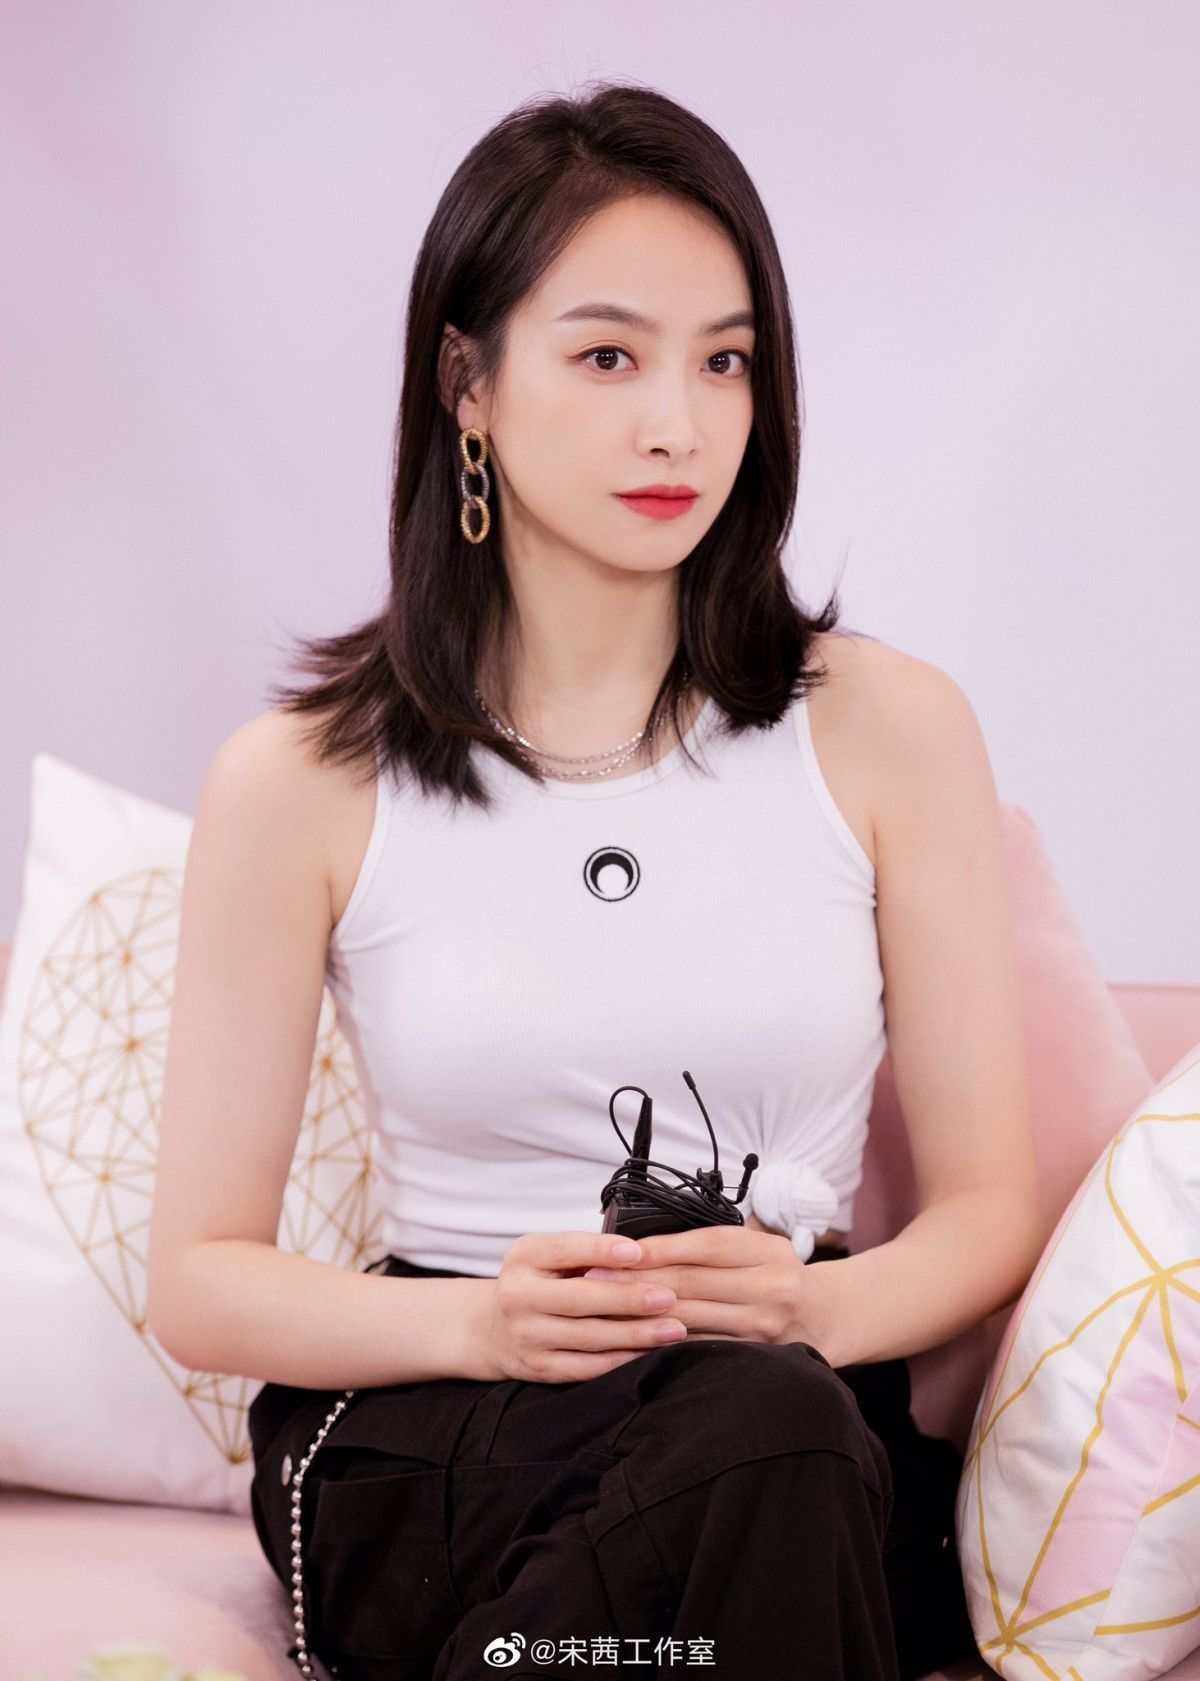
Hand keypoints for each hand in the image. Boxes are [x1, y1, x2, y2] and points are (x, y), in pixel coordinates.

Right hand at [477, 1230, 693, 1385]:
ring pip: (587, 1337)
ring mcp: (526, 1336)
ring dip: (635, 1334)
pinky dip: (621, 1361)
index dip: (602, 1251)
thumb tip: (643, 1255)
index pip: (565, 1249)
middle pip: (578, 1298)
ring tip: (673, 1329)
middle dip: (628, 1298)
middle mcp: (517, 1296)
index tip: (638, 1252)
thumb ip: (586, 1252)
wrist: (494, 1328)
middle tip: (669, 1297)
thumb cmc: (539, 1281)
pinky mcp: (539, 1368)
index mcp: (523, 1256)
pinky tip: (649, 1353)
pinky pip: (586, 1367)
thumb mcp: (549, 1254)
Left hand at [581, 1214, 828, 1349]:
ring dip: (641, 1315)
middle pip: (693, 1283)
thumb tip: (643, 1244)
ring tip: (604, 1308)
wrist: (823, 1317)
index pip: (707, 1246)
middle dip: (639, 1280)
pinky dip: (662, 1344)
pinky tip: (631, 1340)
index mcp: (768, 1251)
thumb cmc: (776, 1273)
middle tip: (595, 1278)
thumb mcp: (758, 1245)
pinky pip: (697, 1350)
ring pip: (690, 1319)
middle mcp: (770, 1288)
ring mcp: (762, 1327)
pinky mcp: (752, 1357)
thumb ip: (714, 1243)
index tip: (622, 1250)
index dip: (662, 1248)